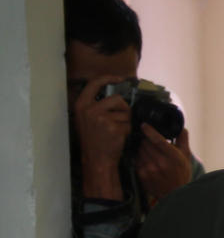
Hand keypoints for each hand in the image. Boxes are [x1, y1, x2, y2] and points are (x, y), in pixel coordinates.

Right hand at [72, 75, 132, 198]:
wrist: (97, 159)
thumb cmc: (94, 140)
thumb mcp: (86, 119)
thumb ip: (95, 105)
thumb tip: (113, 94)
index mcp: (81, 105)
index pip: (94, 84)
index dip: (108, 78)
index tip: (119, 78)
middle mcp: (89, 109)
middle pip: (117, 99)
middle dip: (123, 109)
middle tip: (119, 120)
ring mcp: (101, 118)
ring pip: (125, 112)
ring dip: (125, 121)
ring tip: (115, 131)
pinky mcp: (112, 127)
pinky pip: (128, 124)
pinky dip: (127, 131)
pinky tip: (118, 138)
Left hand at [135, 124, 193, 204]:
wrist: (175, 194)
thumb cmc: (181, 174)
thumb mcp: (186, 158)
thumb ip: (183, 141)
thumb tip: (182, 128)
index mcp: (173, 157)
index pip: (157, 139)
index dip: (149, 130)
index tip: (144, 125)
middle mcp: (161, 163)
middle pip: (146, 143)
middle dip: (147, 141)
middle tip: (151, 143)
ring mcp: (150, 169)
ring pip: (140, 150)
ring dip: (142, 149)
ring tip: (150, 153)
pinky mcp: (142, 175)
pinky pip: (136, 159)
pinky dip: (140, 158)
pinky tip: (147, 161)